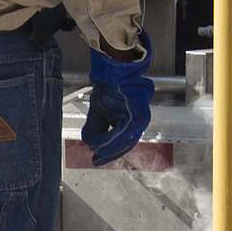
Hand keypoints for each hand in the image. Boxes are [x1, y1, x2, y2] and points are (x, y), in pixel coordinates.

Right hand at [82, 33, 153, 166]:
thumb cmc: (109, 87)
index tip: (97, 159)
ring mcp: (139, 118)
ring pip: (124, 140)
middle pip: (126, 144)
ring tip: (95, 152)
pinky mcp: (135, 115)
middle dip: (110, 154)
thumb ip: (96, 128)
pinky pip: (121, 132)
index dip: (110, 152)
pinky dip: (108, 140)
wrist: (113, 70)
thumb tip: (91, 145)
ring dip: (108, 148)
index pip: (124, 142)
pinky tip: (97, 145)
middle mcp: (139, 121)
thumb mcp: (99, 111)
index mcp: (133, 120)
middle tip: (96, 160)